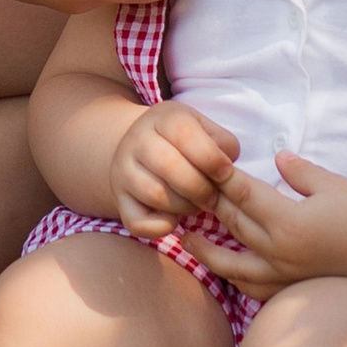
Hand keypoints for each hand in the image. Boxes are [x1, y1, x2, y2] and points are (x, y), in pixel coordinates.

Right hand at [109, 100, 237, 238]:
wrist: (141, 146)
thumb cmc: (184, 141)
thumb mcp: (204, 129)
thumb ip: (222, 145)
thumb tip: (225, 170)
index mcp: (163, 118)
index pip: (185, 135)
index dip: (212, 159)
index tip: (226, 173)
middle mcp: (137, 140)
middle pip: (169, 166)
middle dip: (201, 188)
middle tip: (213, 196)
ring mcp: (123, 170)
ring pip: (156, 195)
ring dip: (185, 207)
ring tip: (196, 203)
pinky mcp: (119, 199)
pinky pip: (137, 222)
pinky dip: (161, 228)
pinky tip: (174, 220)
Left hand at [192, 151, 346, 293]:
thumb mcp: (331, 184)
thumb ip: (299, 171)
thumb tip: (278, 157)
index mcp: (288, 220)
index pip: (243, 195)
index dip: (222, 178)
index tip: (206, 164)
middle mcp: (279, 251)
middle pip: (233, 224)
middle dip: (210, 206)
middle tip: (190, 192)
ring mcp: (283, 275)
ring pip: (233, 265)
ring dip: (207, 252)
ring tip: (186, 241)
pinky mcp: (291, 289)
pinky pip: (253, 288)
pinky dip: (235, 279)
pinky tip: (226, 271)